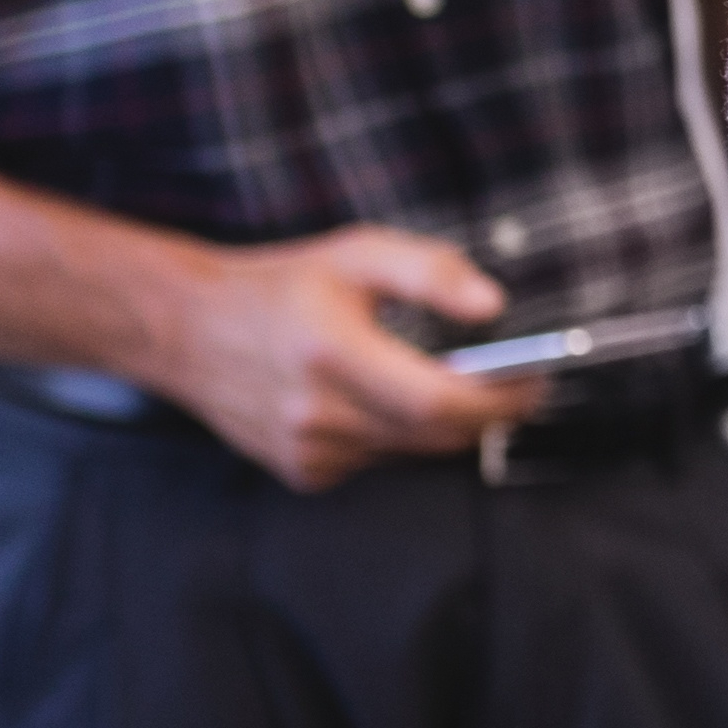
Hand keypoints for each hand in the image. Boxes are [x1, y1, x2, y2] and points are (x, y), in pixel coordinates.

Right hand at [133, 226, 533, 489]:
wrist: (189, 330)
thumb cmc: (282, 286)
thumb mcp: (357, 254)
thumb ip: (431, 272)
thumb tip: (493, 305)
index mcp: (332, 354)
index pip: (440, 404)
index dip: (501, 400)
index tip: (538, 380)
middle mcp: (316, 414)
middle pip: (437, 436)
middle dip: (488, 413)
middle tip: (518, 382)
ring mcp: (307, 451)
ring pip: (412, 451)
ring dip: (441, 424)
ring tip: (451, 381)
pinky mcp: (303, 473)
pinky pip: (378, 461)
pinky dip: (397, 436)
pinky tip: (381, 400)